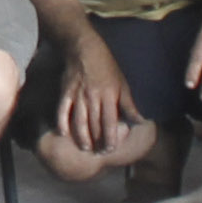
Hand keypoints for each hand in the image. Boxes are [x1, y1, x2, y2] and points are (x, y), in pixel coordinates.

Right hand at [57, 36, 137, 155]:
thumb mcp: (122, 84)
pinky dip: (62, 123)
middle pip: (94, 125)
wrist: (85, 50)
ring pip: (79, 121)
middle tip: (99, 152)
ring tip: (85, 148)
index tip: (111, 148)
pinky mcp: (65, 92)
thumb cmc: (107, 68)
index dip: (110, 137)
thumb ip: (129, 105)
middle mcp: (93, 97)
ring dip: (81, 137)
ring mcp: (78, 95)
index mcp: (109, 95)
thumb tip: (140, 120)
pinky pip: (62, 111)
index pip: (110, 122)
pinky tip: (64, 134)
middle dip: (97, 141)